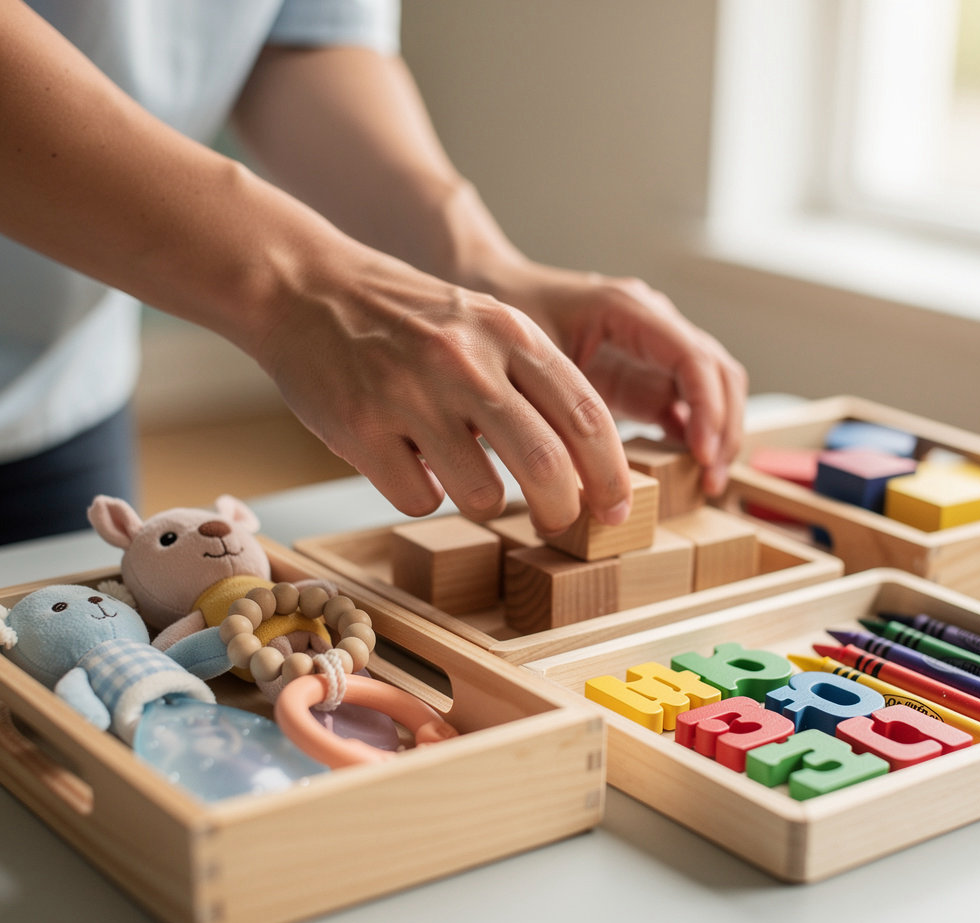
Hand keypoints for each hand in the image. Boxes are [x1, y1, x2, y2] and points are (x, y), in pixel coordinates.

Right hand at [253, 245, 632, 536]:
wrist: (306, 288)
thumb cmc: (406, 317)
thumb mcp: (483, 323)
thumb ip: (533, 380)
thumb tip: (585, 466)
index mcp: (509, 332)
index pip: (587, 415)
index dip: (613, 474)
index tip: (619, 509)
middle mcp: (466, 362)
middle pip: (546, 466)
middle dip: (563, 510)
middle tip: (561, 524)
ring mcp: (411, 395)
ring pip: (483, 495)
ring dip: (482, 501)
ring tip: (460, 473)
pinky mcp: (361, 429)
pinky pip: (418, 500)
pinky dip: (419, 493)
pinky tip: (403, 461)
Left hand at [489, 265, 747, 496]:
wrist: (495, 298)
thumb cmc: (509, 316)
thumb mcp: (533, 356)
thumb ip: (566, 400)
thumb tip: (591, 463)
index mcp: (629, 309)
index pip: (693, 357)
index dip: (707, 407)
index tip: (702, 453)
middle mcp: (653, 325)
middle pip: (719, 373)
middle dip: (724, 427)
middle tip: (711, 480)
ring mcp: (653, 353)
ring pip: (713, 391)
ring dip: (717, 436)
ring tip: (707, 484)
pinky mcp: (645, 380)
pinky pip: (687, 409)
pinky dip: (696, 440)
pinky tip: (690, 474)